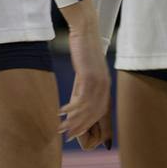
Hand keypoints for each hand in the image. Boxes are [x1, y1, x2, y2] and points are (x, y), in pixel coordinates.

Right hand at [59, 13, 110, 149]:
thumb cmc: (84, 49)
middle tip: (67, 136)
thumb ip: (83, 86)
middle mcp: (104, 86)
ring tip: (61, 127)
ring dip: (74, 121)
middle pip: (94, 114)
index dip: (89, 125)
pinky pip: (81, 99)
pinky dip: (71, 108)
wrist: (85, 30)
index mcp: (105, 86)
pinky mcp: (89, 76)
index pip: (100, 112)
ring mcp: (98, 82)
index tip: (77, 134)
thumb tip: (76, 102)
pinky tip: (61, 112)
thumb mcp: (85, 71)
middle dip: (81, 127)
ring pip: (87, 109)